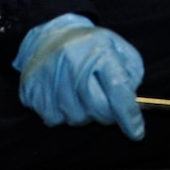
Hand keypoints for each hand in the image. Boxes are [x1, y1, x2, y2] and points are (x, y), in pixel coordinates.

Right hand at [12, 13, 146, 139]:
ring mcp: (49, 76)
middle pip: (98, 108)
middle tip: (107, 104)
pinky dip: (63, 114)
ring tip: (82, 94)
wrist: (50, 36)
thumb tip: (131, 103)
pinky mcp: (33, 90)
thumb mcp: (118, 48)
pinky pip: (54, 119)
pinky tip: (64, 97)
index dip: (128, 114)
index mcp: (98, 50)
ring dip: (85, 114)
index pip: (117, 88)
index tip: (136, 133)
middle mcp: (72, 62)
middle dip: (108, 114)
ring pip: (76, 118)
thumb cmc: (90, 46)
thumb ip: (131, 74)